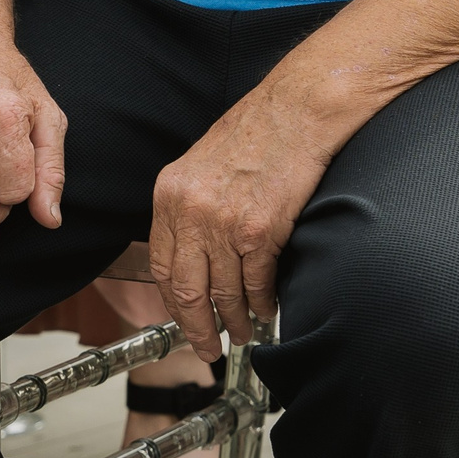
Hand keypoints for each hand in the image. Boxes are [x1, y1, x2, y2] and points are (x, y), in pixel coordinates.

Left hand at [147, 91, 328, 362]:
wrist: (296, 109)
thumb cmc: (257, 130)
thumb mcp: (202, 165)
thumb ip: (191, 206)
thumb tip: (193, 251)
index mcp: (170, 192)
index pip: (161, 264)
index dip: (172, 302)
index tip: (182, 321)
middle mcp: (190, 210)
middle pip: (185, 289)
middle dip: (196, 327)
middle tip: (206, 348)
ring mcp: (224, 222)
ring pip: (223, 291)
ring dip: (233, 319)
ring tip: (241, 332)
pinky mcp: (260, 230)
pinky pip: (256, 282)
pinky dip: (262, 302)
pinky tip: (266, 309)